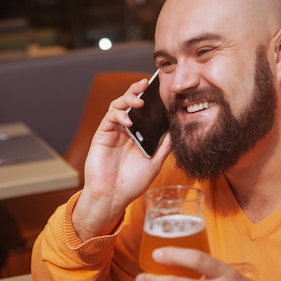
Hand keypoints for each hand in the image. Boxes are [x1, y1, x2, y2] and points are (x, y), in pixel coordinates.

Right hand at [73, 79, 171, 240]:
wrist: (113, 196)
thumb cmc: (132, 183)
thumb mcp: (155, 163)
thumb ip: (164, 146)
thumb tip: (177, 130)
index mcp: (140, 134)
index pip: (145, 110)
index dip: (152, 98)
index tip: (162, 89)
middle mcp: (127, 129)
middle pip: (131, 103)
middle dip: (138, 90)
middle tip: (146, 83)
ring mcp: (114, 131)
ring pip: (119, 105)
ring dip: (128, 99)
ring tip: (138, 100)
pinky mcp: (102, 135)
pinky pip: (109, 118)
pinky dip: (119, 115)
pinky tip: (128, 120)